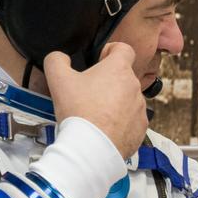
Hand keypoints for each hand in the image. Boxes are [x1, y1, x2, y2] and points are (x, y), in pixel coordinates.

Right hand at [44, 44, 146, 158]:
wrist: (92, 148)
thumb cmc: (79, 113)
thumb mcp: (58, 80)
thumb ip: (56, 60)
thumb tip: (59, 58)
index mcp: (118, 69)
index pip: (124, 48)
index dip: (110, 51)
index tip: (100, 61)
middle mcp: (134, 87)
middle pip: (123, 77)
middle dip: (108, 82)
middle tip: (89, 93)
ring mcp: (139, 109)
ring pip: (128, 99)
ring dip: (115, 103)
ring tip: (95, 114)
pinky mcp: (141, 128)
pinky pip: (131, 120)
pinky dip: (120, 122)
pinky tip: (104, 128)